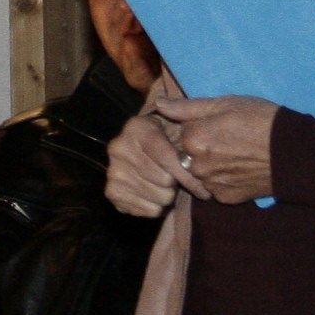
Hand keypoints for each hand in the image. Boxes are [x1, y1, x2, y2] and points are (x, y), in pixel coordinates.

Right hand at [107, 100, 199, 215]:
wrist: (146, 155)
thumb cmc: (171, 138)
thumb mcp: (180, 121)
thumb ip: (181, 111)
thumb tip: (163, 104)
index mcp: (135, 127)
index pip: (166, 157)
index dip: (187, 172)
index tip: (202, 183)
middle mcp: (118, 148)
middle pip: (163, 179)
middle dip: (177, 183)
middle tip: (179, 179)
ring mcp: (113, 172)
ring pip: (159, 197)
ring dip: (169, 196)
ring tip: (168, 187)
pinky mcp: (112, 193)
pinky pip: (148, 210)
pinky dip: (158, 207)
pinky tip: (156, 196)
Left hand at [157, 95, 278, 203]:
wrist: (293, 152)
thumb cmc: (261, 120)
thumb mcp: (226, 103)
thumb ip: (188, 107)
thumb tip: (160, 104)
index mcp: (193, 139)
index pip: (184, 131)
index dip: (202, 125)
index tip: (221, 124)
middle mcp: (197, 165)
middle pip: (189, 154)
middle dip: (203, 147)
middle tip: (230, 140)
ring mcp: (211, 184)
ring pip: (201, 172)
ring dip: (211, 165)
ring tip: (236, 155)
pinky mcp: (226, 198)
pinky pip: (215, 187)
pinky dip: (223, 180)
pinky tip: (240, 169)